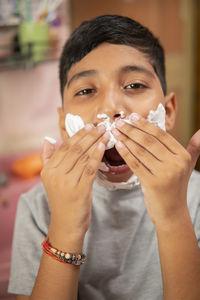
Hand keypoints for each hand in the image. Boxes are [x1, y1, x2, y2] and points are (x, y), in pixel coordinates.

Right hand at [40, 124, 108, 242]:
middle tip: (101, 125)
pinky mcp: (80, 189)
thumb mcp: (50, 179)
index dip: (78, 134)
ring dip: (96, 142)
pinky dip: (97, 155)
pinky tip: (103, 145)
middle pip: (75, 149)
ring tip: (105, 132)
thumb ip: (48, 158)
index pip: (64, 147)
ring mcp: (67, 182)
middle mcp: (55, 174)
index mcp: (48, 170)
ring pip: (83, 156)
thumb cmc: (62, 200)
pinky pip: (90, 168)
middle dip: (89, 135)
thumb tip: (47, 139)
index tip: (89, 126)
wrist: (67, 224)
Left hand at [112, 115, 199, 224]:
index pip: (161, 135)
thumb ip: (193, 148)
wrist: (172, 212)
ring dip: (125, 139)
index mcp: (182, 156)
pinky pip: (135, 164)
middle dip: (132, 130)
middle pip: (149, 141)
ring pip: (140, 151)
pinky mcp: (152, 183)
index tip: (132, 117)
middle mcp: (175, 163)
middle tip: (119, 122)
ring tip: (115, 131)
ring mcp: (164, 174)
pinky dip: (125, 154)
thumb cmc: (176, 187)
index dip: (145, 125)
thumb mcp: (187, 166)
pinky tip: (118, 145)